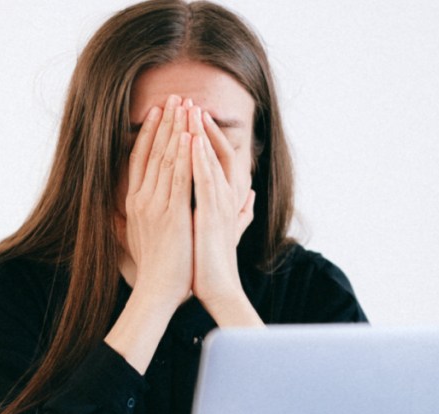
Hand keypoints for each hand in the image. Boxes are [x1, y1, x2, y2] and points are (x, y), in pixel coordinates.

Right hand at [117, 95, 193, 309]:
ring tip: (185, 105)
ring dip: (176, 129)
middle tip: (175, 96)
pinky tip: (190, 135)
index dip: (150, 132)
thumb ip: (138, 218)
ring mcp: (155, 205)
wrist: (157, 291)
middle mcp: (141, 199)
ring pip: (166, 159)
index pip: (140, 159)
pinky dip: (184, 155)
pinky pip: (179, 178)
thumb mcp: (141, 237)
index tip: (159, 111)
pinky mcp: (172, 214)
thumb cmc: (155, 269)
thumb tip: (127, 210)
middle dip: (165, 122)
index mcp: (135, 202)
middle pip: (152, 152)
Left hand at [188, 105, 256, 313]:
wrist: (217, 289)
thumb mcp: (226, 230)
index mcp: (225, 198)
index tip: (190, 115)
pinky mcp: (211, 214)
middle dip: (200, 125)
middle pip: (214, 151)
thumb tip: (251, 197)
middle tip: (187, 100)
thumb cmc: (215, 262)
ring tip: (189, 109)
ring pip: (209, 160)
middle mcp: (226, 196)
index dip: (205, 135)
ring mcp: (219, 204)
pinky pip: (204, 180)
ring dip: (199, 133)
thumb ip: (240, 212)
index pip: (217, 157)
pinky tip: (189, 140)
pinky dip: (198, 159)